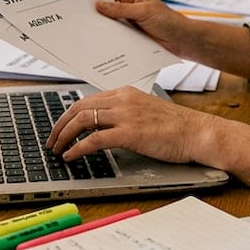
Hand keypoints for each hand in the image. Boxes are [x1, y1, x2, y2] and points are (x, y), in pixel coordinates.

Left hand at [46, 86, 210, 165]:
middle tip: (51, 140)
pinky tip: (71, 156)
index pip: (87, 99)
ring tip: (56, 149)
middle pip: (79, 107)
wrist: (197, 132)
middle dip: (60, 125)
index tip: (60, 127)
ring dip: (64, 136)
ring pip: (82, 120)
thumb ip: (125, 113)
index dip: (68, 114)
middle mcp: (123, 99)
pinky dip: (77, 148)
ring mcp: (126, 115)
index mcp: (125, 92)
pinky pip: (94, 139)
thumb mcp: (146, 111)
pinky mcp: (130, 133)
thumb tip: (103, 126)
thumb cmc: (176, 127)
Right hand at [96, 0, 196, 56]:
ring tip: (90, 31)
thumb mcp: (144, 12)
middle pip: (108, 9)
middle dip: (97, 13)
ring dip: (104, 28)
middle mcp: (130, 10)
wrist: (183, 42)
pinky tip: (103, 43)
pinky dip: (111, 40)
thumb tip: (101, 5)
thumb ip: (121, 9)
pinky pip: (117, 38)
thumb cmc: (170, 22)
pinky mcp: (132, 39)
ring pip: (112, 25)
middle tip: (83, 16)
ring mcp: (130, 25)